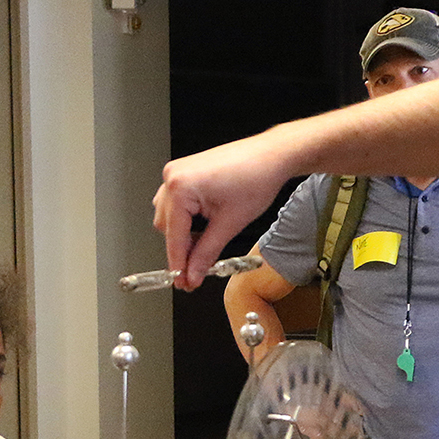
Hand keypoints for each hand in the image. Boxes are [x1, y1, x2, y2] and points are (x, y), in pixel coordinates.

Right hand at [153, 133, 293, 288]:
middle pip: (167, 227)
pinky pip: (176, 203)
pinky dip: (187, 219)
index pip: (174, 236)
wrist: (271, 156)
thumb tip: (193, 273)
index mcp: (180, 187)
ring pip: (169, 216)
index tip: (183, 282)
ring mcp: (177, 173)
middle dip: (182, 249)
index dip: (179, 264)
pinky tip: (203, 226)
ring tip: (205, 244)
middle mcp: (173, 177)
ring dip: (184, 234)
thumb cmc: (256, 177)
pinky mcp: (185, 173)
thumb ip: (207, 253)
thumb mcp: (230, 224)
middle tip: (196, 270)